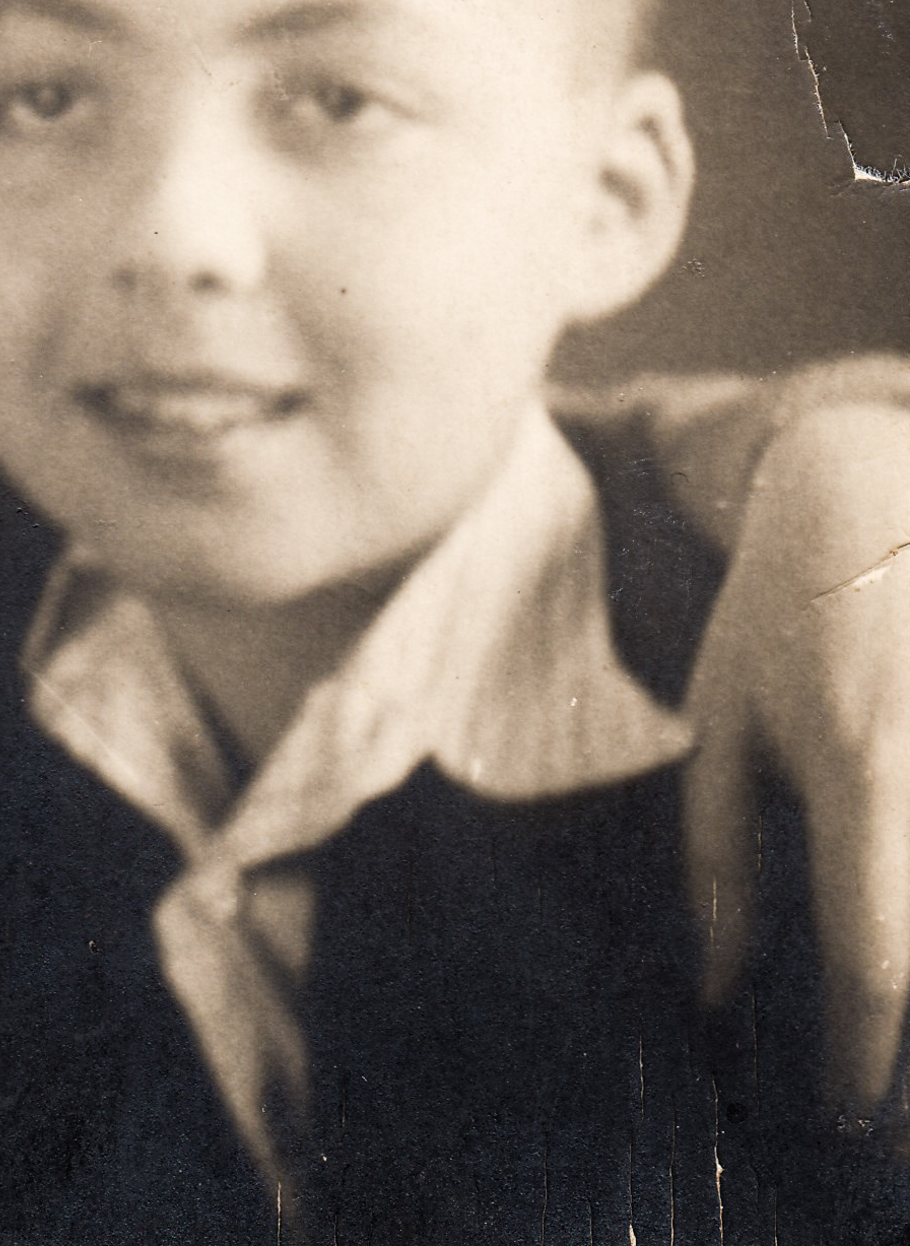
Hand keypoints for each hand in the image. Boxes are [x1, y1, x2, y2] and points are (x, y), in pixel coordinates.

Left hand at [682, 379, 909, 1114]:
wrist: (865, 490)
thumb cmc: (777, 616)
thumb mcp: (720, 722)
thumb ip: (718, 859)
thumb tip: (719, 992)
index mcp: (861, 769)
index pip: (874, 950)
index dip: (863, 1052)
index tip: (847, 1114)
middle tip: (889, 1118)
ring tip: (892, 1016)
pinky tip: (906, 927)